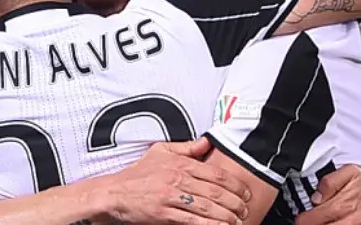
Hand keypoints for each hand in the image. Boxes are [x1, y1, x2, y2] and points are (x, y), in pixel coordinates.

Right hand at [105, 137, 250, 224]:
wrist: (114, 192)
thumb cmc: (138, 174)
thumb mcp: (160, 152)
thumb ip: (186, 148)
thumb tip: (206, 143)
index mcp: (179, 163)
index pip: (215, 173)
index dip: (235, 184)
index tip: (245, 191)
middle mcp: (177, 178)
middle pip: (215, 191)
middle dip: (235, 201)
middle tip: (246, 208)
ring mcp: (171, 196)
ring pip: (206, 206)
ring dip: (226, 215)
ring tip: (238, 220)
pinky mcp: (164, 213)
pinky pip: (192, 220)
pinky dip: (209, 224)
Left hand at [294, 165, 360, 224]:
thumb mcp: (349, 172)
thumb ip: (328, 182)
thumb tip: (316, 196)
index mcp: (342, 205)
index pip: (314, 218)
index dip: (304, 219)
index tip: (301, 218)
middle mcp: (350, 221)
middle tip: (308, 222)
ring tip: (322, 221)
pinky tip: (335, 222)